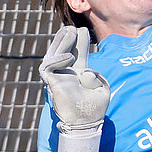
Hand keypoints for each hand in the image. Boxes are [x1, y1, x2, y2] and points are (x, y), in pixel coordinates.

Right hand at [38, 25, 108, 151]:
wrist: (86, 123)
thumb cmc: (95, 109)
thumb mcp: (102, 89)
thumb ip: (97, 78)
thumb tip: (85, 73)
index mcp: (78, 73)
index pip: (78, 54)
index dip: (80, 42)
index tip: (83, 31)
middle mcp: (67, 74)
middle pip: (63, 51)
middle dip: (67, 39)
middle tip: (73, 27)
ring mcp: (58, 78)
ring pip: (53, 55)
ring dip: (60, 43)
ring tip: (69, 31)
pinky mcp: (51, 84)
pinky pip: (48, 67)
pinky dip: (57, 59)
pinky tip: (69, 56)